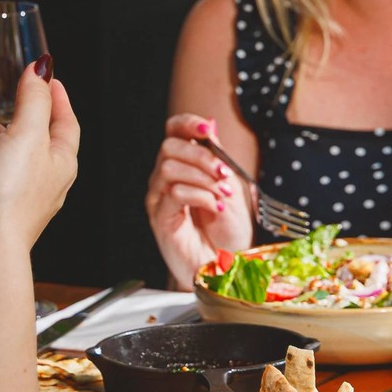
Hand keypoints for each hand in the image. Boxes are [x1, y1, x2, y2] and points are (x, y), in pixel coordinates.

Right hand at [145, 114, 252, 288]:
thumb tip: (210, 125)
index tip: (207, 129)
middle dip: (202, 156)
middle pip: (169, 146)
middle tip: (224, 174)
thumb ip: (217, 157)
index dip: (187, 124)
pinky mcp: (161, 219)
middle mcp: (166, 179)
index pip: (173, 132)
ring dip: (202, 178)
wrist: (227, 267)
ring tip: (222, 194)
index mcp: (184, 166)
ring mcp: (160, 199)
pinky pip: (174, 193)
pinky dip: (199, 195)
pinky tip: (214, 207)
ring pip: (169, 167)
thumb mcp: (231, 186)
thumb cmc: (228, 232)